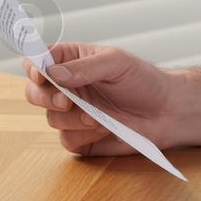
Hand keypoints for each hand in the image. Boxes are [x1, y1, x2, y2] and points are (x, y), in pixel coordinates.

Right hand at [22, 42, 177, 155]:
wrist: (166, 112)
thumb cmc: (144, 80)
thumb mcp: (116, 63)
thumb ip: (83, 67)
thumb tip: (53, 73)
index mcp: (73, 62)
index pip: (40, 60)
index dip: (33, 67)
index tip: (40, 74)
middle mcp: (69, 87)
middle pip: (35, 92)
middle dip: (45, 98)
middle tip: (66, 101)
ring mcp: (73, 113)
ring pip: (51, 119)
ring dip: (72, 119)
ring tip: (98, 117)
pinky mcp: (81, 137)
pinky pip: (67, 140)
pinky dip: (83, 136)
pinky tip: (104, 128)